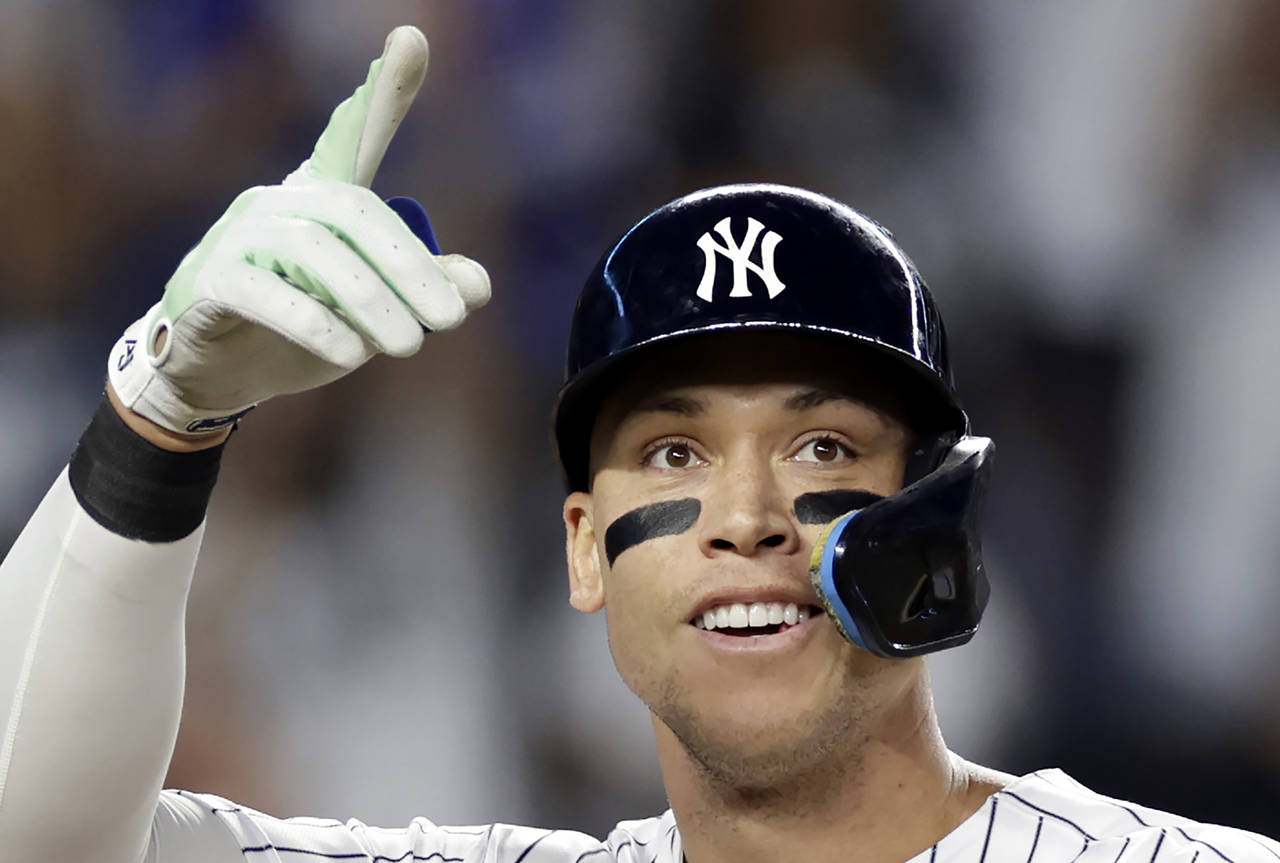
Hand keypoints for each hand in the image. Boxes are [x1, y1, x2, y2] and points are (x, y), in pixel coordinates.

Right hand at [107, 25, 489, 435]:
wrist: (215, 374)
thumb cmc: (300, 333)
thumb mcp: (374, 318)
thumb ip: (422, 294)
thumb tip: (477, 286)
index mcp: (323, 201)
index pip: (356, 138)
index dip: (385, 93)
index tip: (412, 38)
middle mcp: (280, 204)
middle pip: (355, 210)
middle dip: (410, 265)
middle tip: (451, 319)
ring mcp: (241, 237)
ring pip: (317, 250)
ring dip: (373, 301)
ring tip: (408, 345)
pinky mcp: (211, 282)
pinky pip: (266, 292)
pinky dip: (316, 323)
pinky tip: (349, 352)